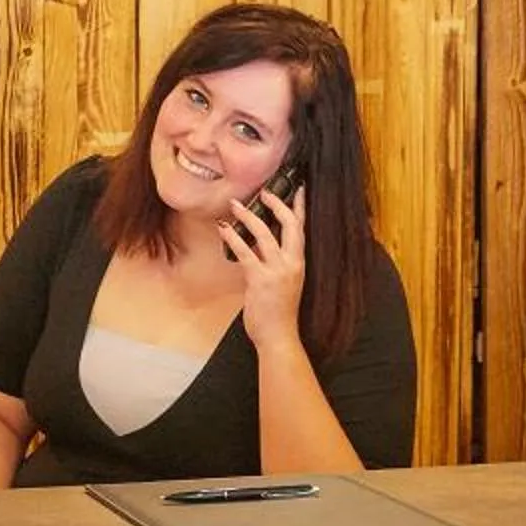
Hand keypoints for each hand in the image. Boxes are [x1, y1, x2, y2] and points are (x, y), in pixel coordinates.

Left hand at [223, 186, 307, 356]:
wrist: (279, 337)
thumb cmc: (280, 313)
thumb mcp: (284, 283)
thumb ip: (275, 264)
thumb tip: (259, 249)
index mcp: (299, 263)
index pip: (302, 228)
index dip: (300, 207)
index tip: (298, 188)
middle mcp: (292, 263)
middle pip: (289, 224)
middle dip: (276, 204)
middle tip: (263, 191)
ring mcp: (277, 271)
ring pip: (264, 234)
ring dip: (248, 216)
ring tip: (235, 204)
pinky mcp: (260, 279)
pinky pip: (245, 252)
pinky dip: (233, 238)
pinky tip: (223, 229)